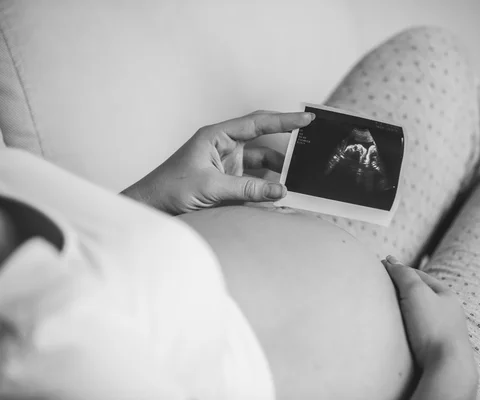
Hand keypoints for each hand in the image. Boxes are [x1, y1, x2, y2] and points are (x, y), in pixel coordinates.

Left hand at [122, 110, 314, 214]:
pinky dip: (266, 188)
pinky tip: (277, 196)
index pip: (257, 123)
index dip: (283, 120)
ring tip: (295, 182)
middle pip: (263, 142)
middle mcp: (224, 147)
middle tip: (308, 150)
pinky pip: (254, 182)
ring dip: (277, 174)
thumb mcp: (212, 187)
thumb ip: (248, 188)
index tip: (306, 119)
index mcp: (217, 136)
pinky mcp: (227, 182)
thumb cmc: (170, 189)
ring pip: (261, 165)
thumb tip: (280, 191)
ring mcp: (227, 165)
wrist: (151, 207)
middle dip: (285, 147)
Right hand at [382, 256, 474, 369]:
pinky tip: (397, 330)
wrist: (446, 366)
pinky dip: (406, 326)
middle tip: (383, 285)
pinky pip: (417, 332)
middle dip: (402, 289)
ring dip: (403, 309)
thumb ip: (403, 274)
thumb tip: (391, 262)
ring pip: (418, 314)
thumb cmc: (433, 326)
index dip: (400, 269)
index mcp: (447, 295)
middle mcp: (447, 312)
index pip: (419, 275)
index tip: (382, 266)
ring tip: (387, 308)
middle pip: (420, 295)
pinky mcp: (434, 349)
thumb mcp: (416, 291)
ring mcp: (442, 332)